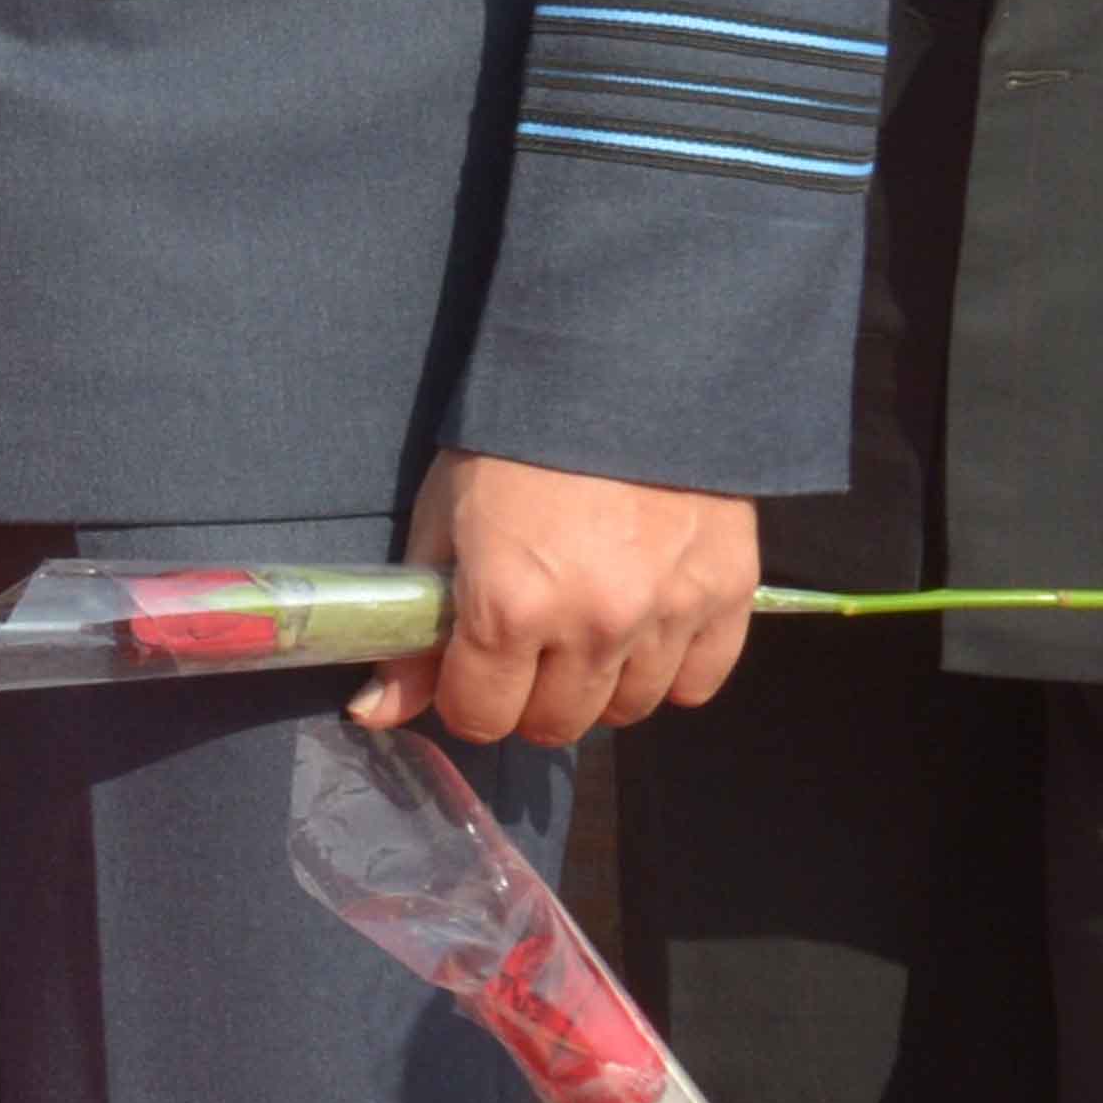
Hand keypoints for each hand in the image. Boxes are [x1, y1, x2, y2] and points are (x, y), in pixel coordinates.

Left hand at [366, 453, 758, 745]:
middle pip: (556, 723)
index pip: (483, 715)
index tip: (468, 675)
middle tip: (523, 658)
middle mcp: (593, 626)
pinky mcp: (727, 598)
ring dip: (596, 690)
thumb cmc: (510, 447)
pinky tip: (641, 637)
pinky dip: (666, 673)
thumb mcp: (441, 524)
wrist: (618, 378)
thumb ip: (413, 629)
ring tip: (581, 641)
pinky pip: (697, 683)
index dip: (466, 701)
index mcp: (509, 607)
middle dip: (527, 702)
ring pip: (628, 711)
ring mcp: (667, 616)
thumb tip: (374, 710)